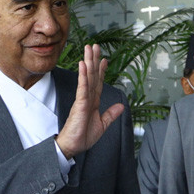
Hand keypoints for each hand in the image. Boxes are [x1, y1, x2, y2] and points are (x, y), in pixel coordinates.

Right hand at [54, 44, 125, 158]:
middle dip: (93, 60)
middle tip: (95, 46)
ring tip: (89, 49)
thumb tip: (121, 106)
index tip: (104, 59)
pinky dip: (83, 76)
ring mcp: (82, 100)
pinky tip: (83, 65)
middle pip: (91, 75)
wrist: (72, 147)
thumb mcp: (102, 125)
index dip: (101, 70)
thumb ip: (110, 115)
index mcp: (92, 102)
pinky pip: (82, 88)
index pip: (97, 82)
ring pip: (86, 78)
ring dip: (88, 62)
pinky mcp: (79, 105)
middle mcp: (87, 98)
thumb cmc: (82, 137)